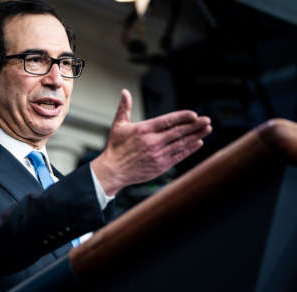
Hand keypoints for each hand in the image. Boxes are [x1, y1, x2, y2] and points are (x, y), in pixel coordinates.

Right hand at [91, 89, 211, 195]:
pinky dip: (189, 149)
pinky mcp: (160, 166)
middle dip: (195, 125)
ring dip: (196, 136)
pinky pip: (178, 156)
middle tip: (207, 120)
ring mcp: (158, 154)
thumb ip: (124, 108)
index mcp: (144, 129)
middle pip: (178, 131)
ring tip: (207, 129)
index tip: (194, 114)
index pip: (168, 120)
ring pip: (181, 143)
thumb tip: (125, 92)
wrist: (113, 170)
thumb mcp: (118, 125)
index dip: (183, 117)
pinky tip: (198, 143)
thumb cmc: (115, 147)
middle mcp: (153, 141)